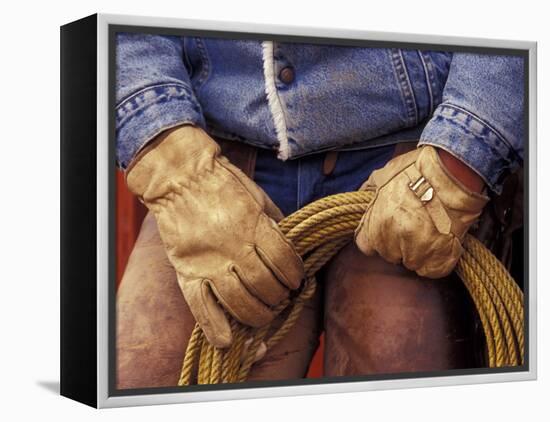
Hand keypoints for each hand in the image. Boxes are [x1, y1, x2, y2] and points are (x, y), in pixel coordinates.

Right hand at [126, 125, 303, 347]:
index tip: (296, 279)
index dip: (295, 275)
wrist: (179, 178)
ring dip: (258, 314)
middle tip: (281, 296)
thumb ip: (274, 224)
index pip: (284, 261)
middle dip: (279, 297)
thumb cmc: (222, 184)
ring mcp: (209, 262)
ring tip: (264, 313)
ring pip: (240, 301)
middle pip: (265, 285)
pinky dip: (215, 327)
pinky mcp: (187, 271)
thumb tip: (291, 248)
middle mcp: (233, 247)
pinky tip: (228, 340)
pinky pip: (201, 306)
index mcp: (254, 225)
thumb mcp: (258, 197)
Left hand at [354, 145, 488, 277]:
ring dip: (418, 252)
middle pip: (389, 254)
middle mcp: (391, 242)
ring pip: (410, 263)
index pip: (366, 245)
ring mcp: (416, 252)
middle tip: (412, 227)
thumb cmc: (417, 171)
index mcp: (375, 226)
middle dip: (397, 244)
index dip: (376, 238)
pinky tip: (439, 244)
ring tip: (428, 232)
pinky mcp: (439, 258)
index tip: (386, 231)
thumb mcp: (382, 176)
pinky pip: (431, 270)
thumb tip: (362, 195)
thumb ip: (369, 191)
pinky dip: (435, 261)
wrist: (452, 173)